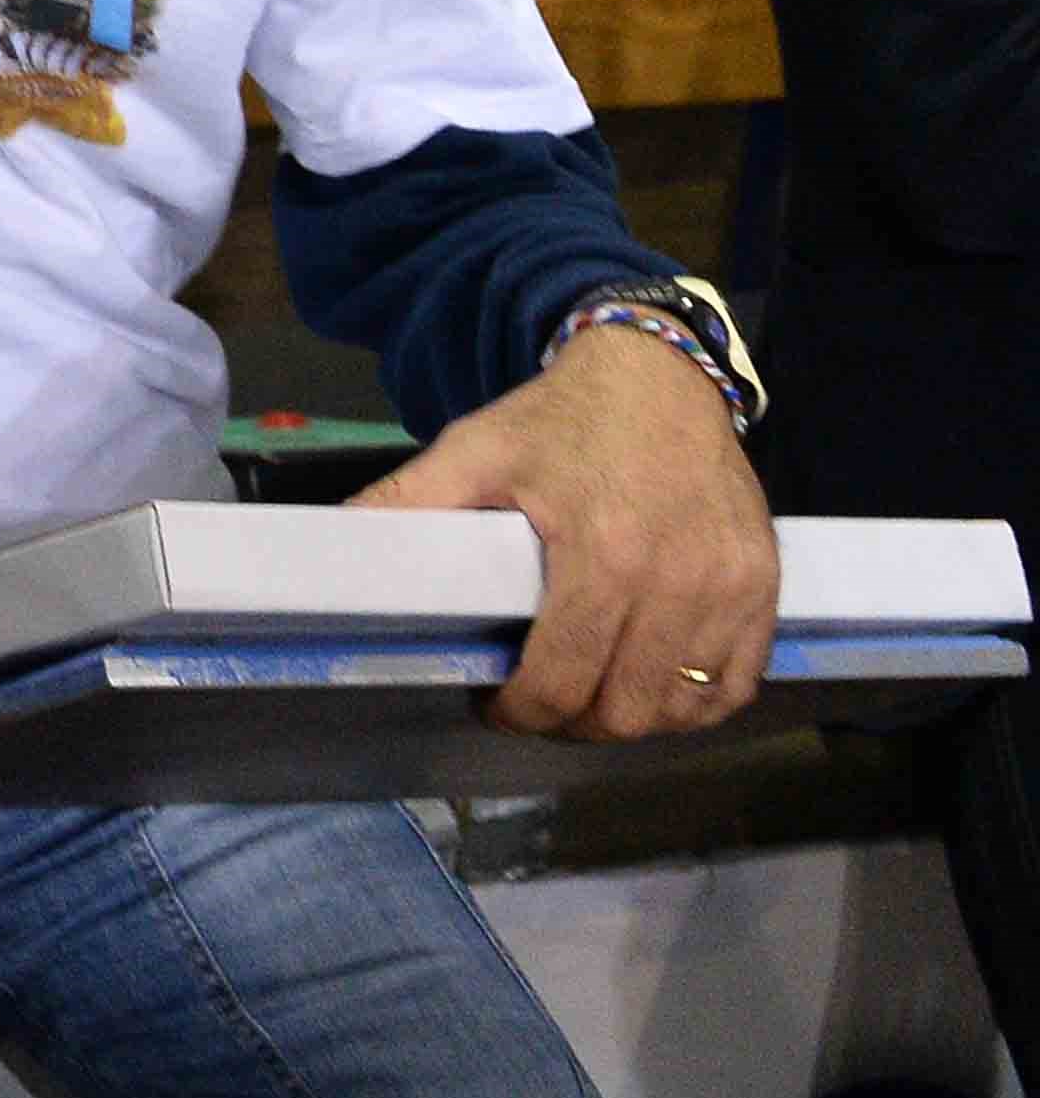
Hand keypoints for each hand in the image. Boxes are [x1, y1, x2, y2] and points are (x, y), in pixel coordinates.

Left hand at [351, 322, 777, 738]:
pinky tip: (652, 687)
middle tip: (537, 704)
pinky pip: (737, 683)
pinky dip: (695, 703)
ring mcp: (731, 587)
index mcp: (604, 553)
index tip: (494, 703)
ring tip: (589, 697)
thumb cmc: (559, 419)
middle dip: (572, 723)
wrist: (658, 374)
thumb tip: (332, 550)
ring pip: (684, 708)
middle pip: (626, 708)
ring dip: (632, 719)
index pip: (563, 678)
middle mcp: (679, 580)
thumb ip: (405, 504)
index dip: (521, 711)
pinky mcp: (764, 586)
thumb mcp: (473, 452)